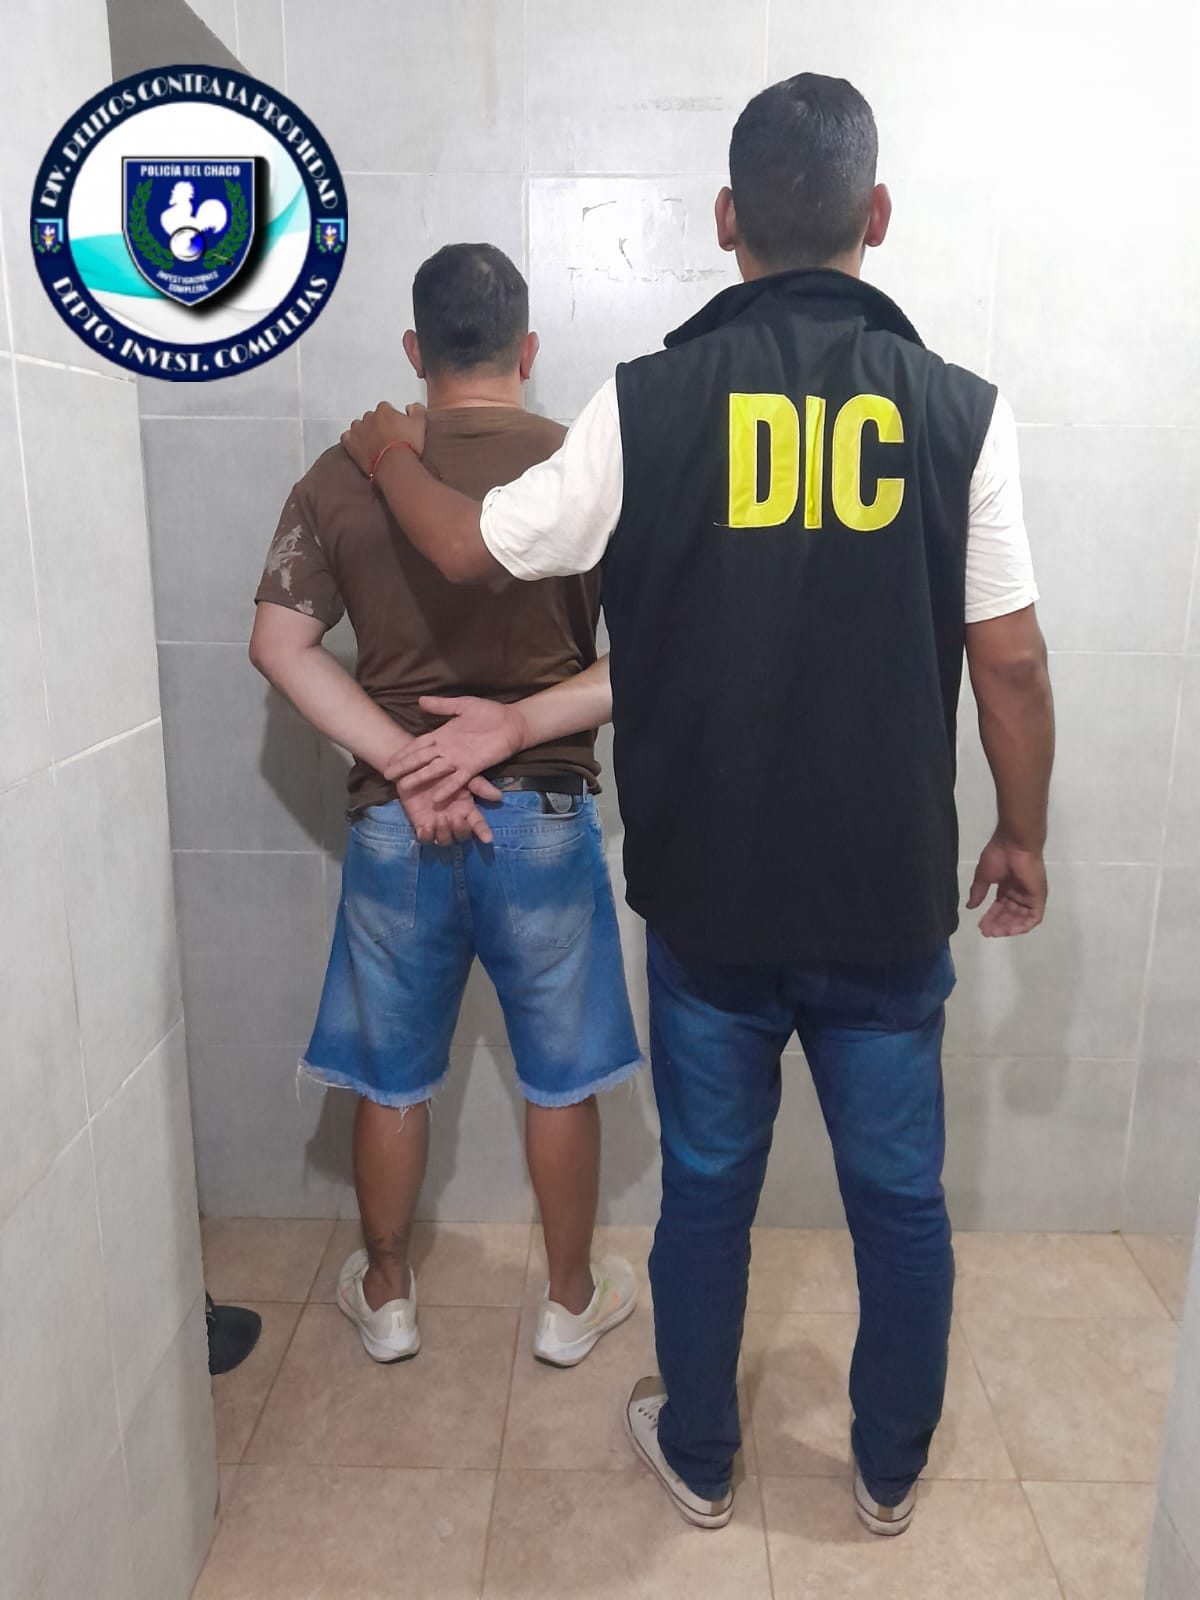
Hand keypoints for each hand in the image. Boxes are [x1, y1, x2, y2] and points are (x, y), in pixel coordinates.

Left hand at [341, 402, 426, 475]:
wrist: (395, 465)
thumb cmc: (407, 445)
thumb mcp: (420, 424)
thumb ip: (417, 410)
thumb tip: (412, 406)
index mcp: (384, 410)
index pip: (385, 408)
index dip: (391, 418)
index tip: (395, 427)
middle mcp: (369, 417)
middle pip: (371, 417)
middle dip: (377, 424)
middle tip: (386, 437)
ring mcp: (358, 430)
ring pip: (358, 425)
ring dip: (364, 431)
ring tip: (373, 442)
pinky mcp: (351, 444)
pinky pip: (346, 437)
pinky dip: (351, 439)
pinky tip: (358, 445)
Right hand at [384, 695, 529, 807]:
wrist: (512, 722)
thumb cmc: (488, 713)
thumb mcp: (463, 705)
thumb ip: (442, 705)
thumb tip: (419, 700)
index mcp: (442, 735)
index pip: (418, 745)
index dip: (404, 752)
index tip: (389, 760)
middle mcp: (447, 750)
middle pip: (422, 759)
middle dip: (405, 767)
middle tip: (388, 776)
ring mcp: (459, 760)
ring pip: (435, 770)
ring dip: (420, 779)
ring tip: (404, 787)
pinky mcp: (473, 767)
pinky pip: (458, 780)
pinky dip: (448, 788)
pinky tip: (437, 797)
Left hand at [398, 774, 497, 847]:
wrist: (413, 769)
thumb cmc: (441, 772)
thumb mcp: (463, 777)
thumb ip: (479, 786)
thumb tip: (498, 796)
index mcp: (466, 810)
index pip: (478, 824)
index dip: (483, 832)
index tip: (488, 839)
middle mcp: (453, 820)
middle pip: (462, 836)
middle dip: (461, 830)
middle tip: (456, 818)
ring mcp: (437, 825)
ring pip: (445, 840)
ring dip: (444, 833)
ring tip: (441, 819)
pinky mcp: (421, 826)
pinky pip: (426, 839)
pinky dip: (427, 835)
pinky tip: (426, 826)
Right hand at [967, 835, 1047, 936]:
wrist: (1014, 844)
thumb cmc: (999, 856)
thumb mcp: (983, 876)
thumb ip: (978, 892)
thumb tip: (970, 906)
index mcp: (1008, 885)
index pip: (1000, 906)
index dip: (991, 917)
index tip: (980, 925)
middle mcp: (1020, 892)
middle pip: (1010, 914)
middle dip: (997, 924)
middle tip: (985, 931)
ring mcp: (1030, 895)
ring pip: (1021, 918)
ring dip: (1007, 927)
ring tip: (994, 932)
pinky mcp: (1038, 897)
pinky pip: (1033, 918)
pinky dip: (1022, 926)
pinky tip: (1008, 930)